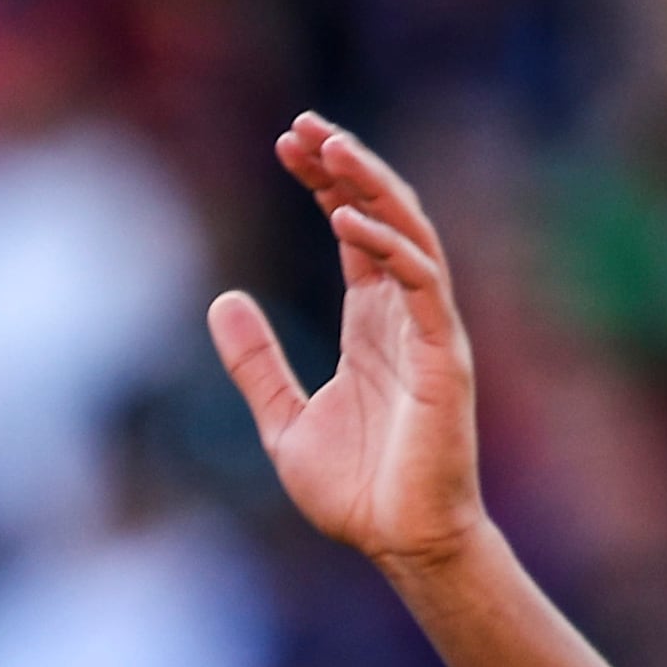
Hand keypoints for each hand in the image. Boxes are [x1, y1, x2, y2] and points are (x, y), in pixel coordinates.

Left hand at [209, 117, 485, 575]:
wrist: (397, 541)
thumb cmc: (354, 487)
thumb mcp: (280, 418)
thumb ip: (254, 362)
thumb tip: (222, 300)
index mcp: (371, 323)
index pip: (354, 231)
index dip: (325, 184)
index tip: (287, 144)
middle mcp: (405, 314)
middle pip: (382, 216)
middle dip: (347, 167)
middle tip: (304, 125)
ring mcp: (430, 331)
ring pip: (410, 235)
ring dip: (372, 189)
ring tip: (330, 148)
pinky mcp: (444, 357)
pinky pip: (425, 287)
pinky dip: (391, 251)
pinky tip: (352, 223)